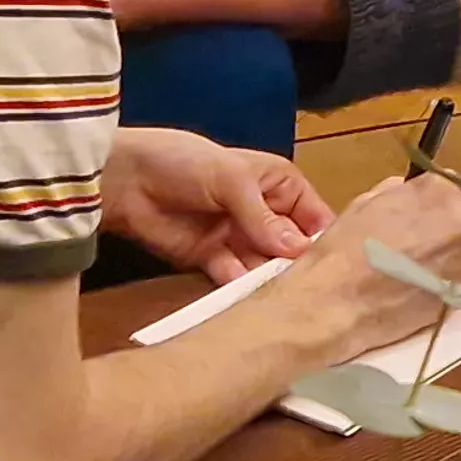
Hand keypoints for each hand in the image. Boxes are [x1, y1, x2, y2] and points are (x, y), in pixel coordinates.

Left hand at [103, 125, 327, 282]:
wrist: (126, 180)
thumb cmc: (184, 162)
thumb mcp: (232, 179)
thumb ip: (262, 217)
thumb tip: (296, 249)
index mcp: (278, 184)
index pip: (312, 214)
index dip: (321, 237)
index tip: (334, 264)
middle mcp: (264, 213)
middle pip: (291, 245)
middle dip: (297, 264)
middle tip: (309, 289)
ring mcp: (238, 238)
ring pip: (264, 264)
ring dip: (270, 279)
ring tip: (282, 297)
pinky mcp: (211, 260)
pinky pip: (234, 276)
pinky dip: (242, 286)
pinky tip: (251, 297)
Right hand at [281, 172, 460, 360]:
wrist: (336, 304)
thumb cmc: (344, 251)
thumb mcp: (366, 203)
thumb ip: (399, 193)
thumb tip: (410, 195)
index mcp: (441, 192)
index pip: (445, 190)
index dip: (425, 206)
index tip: (411, 219)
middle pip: (459, 221)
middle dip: (439, 231)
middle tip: (408, 247)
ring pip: (460, 252)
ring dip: (442, 258)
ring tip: (407, 272)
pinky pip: (456, 281)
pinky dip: (439, 283)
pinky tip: (412, 290)